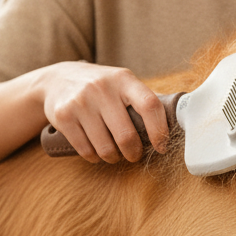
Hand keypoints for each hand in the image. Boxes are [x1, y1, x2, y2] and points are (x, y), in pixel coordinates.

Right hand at [40, 62, 168, 162]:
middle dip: (134, 152)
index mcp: (124, 79)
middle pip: (126, 134)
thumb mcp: (123, 81)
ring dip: (113, 158)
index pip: (150, 105)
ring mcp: (81, 102)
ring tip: (115, 155)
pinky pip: (85, 149)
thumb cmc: (102, 85)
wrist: (58, 78)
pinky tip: (97, 154)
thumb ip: (144, 98)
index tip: (162, 146)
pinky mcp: (63, 116)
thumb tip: (177, 117)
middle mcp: (103, 89)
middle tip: (134, 155)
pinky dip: (94, 157)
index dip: (159, 130)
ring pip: (105, 147)